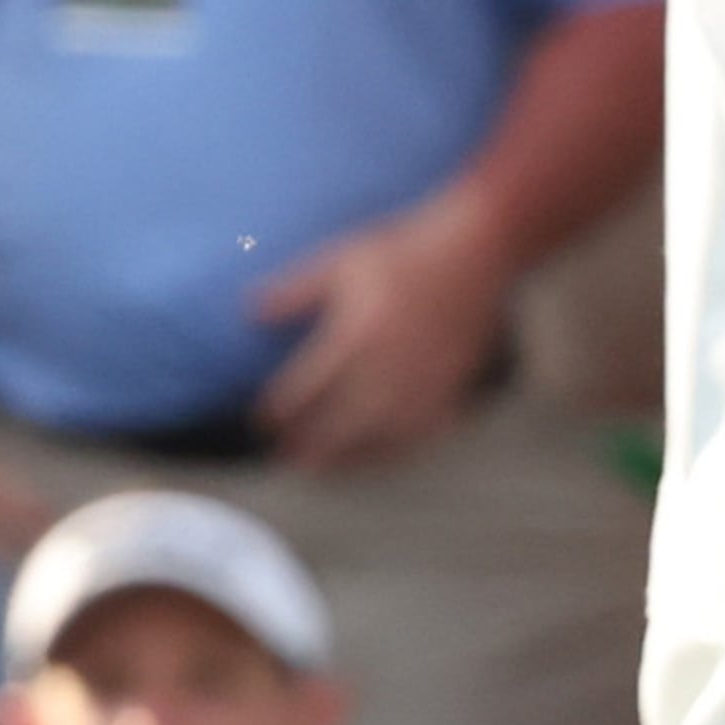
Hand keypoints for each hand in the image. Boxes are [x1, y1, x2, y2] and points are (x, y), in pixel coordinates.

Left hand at [252, 188, 506, 467]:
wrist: (475, 255)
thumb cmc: (402, 254)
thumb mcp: (340, 262)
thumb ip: (294, 292)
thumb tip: (248, 315)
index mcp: (357, 336)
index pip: (307, 388)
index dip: (280, 411)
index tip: (261, 421)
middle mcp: (389, 368)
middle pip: (340, 423)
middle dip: (309, 445)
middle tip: (283, 458)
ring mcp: (423, 384)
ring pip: (379, 438)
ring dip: (348, 458)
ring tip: (322, 470)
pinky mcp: (451, 389)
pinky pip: (419, 436)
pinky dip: (392, 454)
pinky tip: (375, 459)